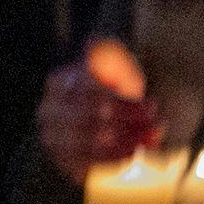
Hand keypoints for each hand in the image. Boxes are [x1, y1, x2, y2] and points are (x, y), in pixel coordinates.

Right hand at [36, 45, 161, 181]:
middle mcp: (48, 112)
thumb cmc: (109, 91)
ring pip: (91, 140)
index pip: (87, 89)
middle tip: (155, 117)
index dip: (118, 95)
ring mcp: (52, 139)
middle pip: (90, 116)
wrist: (98, 125)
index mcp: (57, 84)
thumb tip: (92, 41)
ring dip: (127, 138)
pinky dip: (115, 158)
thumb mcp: (109, 68)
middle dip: (127, 117)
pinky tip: (136, 152)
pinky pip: (89, 162)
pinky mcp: (62, 162)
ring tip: (152, 135)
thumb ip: (103, 53)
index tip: (146, 97)